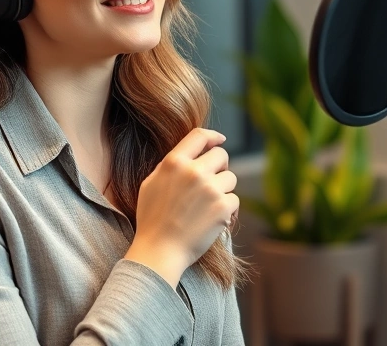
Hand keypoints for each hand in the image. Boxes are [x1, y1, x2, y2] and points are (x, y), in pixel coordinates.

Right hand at [124, 128, 238, 286]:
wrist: (159, 250)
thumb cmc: (153, 220)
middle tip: (213, 182)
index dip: (212, 136)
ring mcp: (210, 188)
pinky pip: (234, 200)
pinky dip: (227, 210)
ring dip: (224, 190)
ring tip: (208, 206)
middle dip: (220, 167)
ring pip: (230, 178)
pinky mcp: (223, 207)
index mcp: (174, 162)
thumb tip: (192, 153)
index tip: (219, 140)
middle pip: (221, 155)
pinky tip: (213, 220)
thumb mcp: (152, 184)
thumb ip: (171, 165)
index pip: (199, 136)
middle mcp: (193, 171)